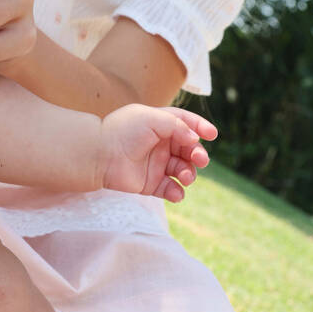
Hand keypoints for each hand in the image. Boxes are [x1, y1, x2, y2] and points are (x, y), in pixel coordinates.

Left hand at [98, 105, 216, 202]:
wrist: (100, 155)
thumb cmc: (123, 131)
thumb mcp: (151, 118)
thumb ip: (176, 125)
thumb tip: (195, 139)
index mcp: (158, 124)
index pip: (184, 123)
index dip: (199, 127)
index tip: (212, 134)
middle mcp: (159, 144)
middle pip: (188, 149)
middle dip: (198, 154)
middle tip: (199, 159)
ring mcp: (156, 164)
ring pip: (183, 170)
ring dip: (189, 174)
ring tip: (184, 176)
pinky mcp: (151, 183)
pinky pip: (171, 189)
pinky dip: (177, 192)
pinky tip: (175, 192)